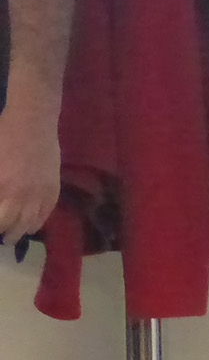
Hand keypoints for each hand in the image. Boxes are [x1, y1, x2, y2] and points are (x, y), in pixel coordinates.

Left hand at [0, 109, 60, 243]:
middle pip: (13, 225)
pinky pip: (48, 210)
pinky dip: (40, 221)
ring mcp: (40, 191)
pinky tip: (33, 225)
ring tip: (15, 235)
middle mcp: (22, 195)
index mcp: (3, 188)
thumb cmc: (3, 135)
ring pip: (32, 222)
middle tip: (3, 238)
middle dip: (6, 235)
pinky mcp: (53, 186)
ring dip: (22, 231)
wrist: (33, 121)